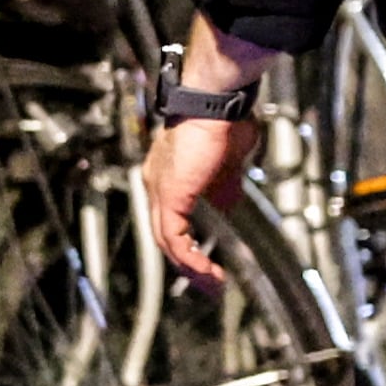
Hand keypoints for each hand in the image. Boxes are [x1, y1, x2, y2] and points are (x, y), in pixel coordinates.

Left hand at [134, 19, 274, 288]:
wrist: (214, 101)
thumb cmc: (224, 119)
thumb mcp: (228, 162)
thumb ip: (225, 186)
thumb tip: (228, 204)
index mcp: (169, 173)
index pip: (172, 216)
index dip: (188, 240)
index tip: (208, 258)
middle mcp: (157, 182)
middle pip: (164, 233)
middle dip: (187, 262)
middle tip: (208, 283)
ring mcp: (159, 188)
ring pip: (165, 240)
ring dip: (189, 266)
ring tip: (211, 284)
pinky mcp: (169, 195)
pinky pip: (173, 236)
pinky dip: (189, 257)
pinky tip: (206, 270)